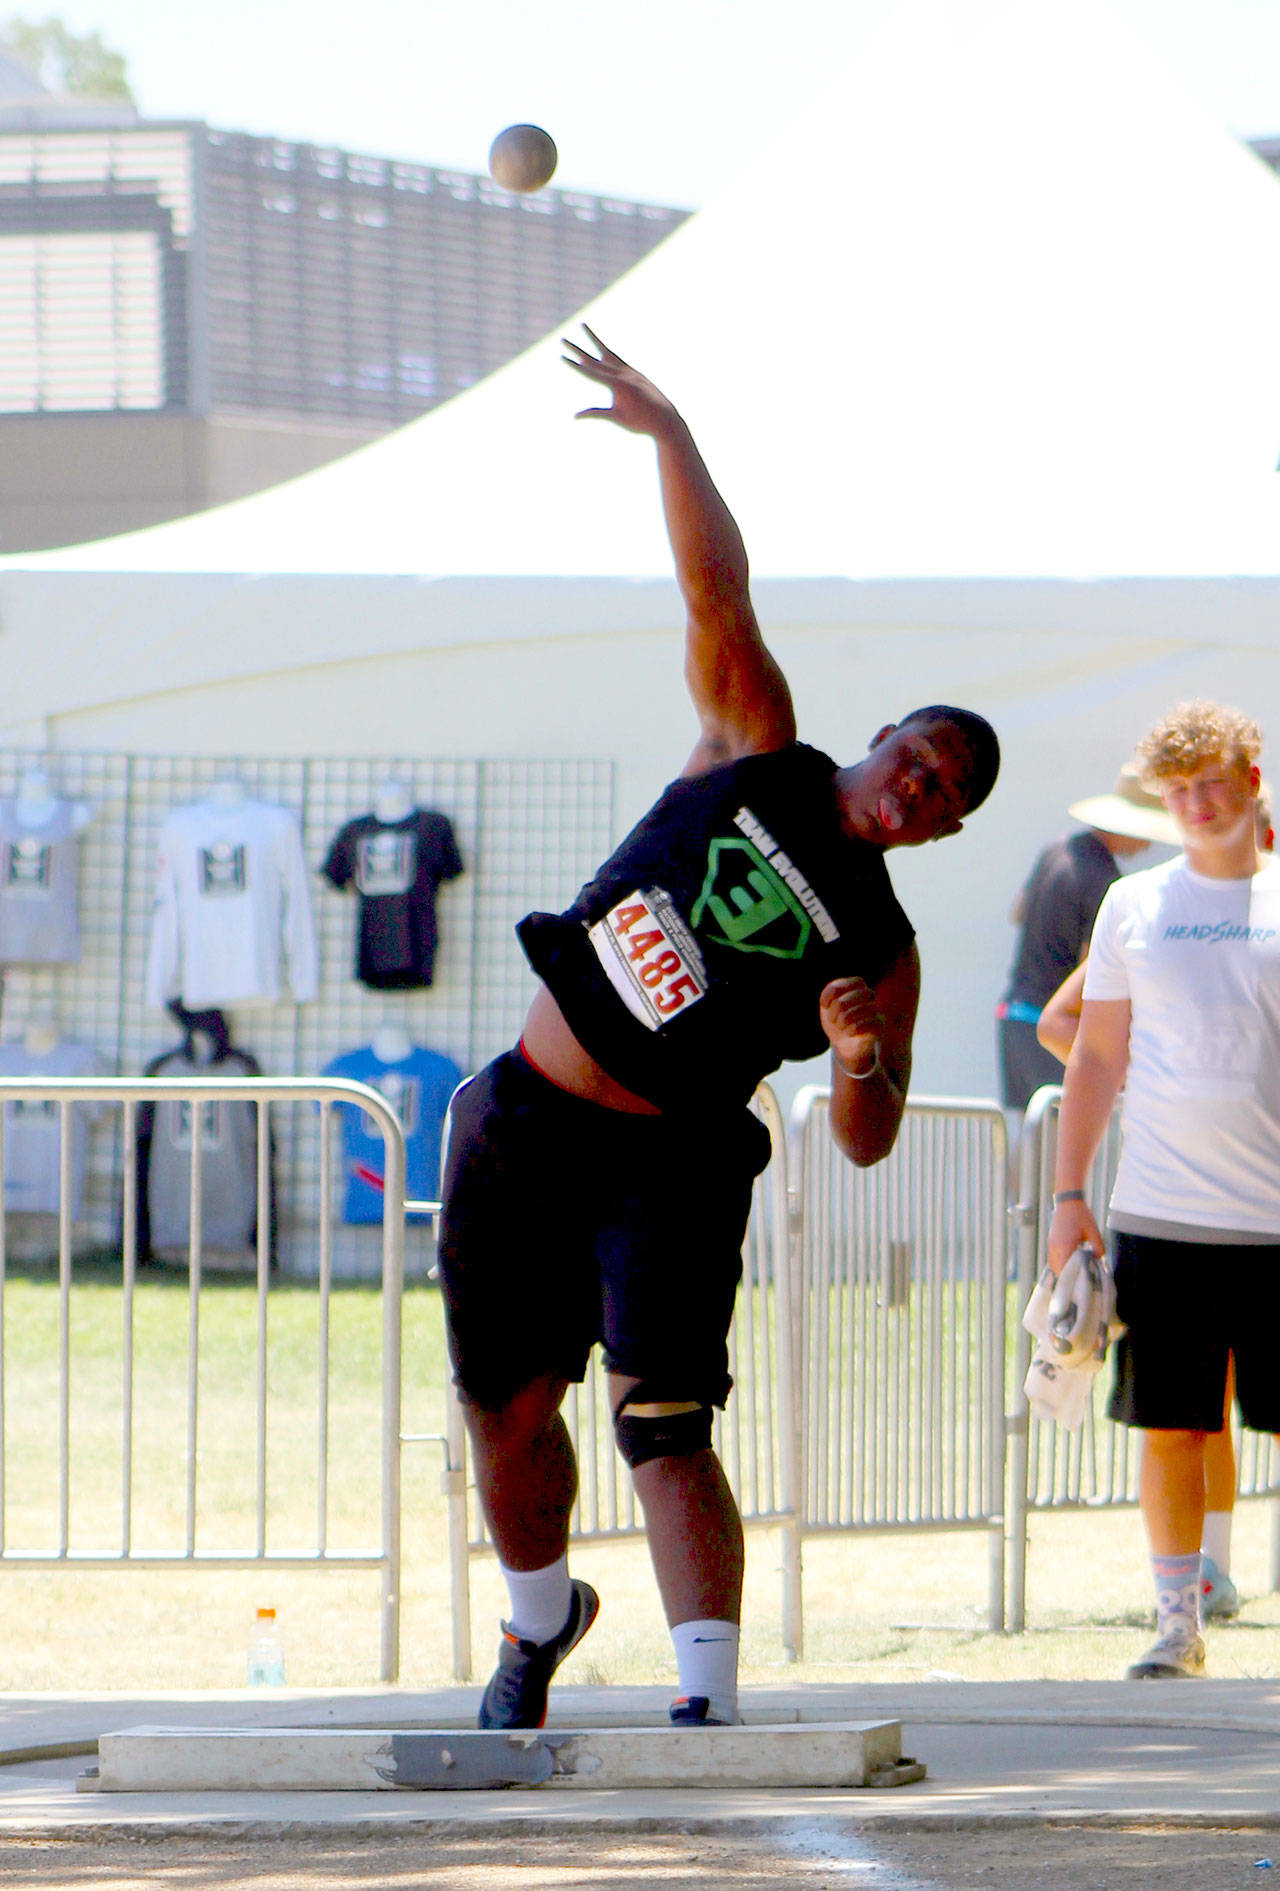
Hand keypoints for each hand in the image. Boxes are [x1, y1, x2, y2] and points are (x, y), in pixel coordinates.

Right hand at [562, 326, 680, 437]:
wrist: (665, 419)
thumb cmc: (640, 422)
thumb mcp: (617, 418)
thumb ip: (596, 413)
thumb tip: (575, 416)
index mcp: (618, 385)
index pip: (591, 373)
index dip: (575, 366)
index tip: (562, 357)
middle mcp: (623, 374)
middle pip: (595, 360)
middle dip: (577, 350)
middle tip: (563, 340)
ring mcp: (629, 371)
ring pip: (607, 352)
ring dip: (593, 339)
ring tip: (583, 326)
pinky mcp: (634, 372)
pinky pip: (617, 359)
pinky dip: (607, 353)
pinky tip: (600, 348)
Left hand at [820, 976, 882, 1078]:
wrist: (845, 1045)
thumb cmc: (836, 1022)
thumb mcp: (827, 1006)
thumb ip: (829, 993)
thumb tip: (839, 998)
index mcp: (858, 988)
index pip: (853, 981)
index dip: (835, 991)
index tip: (825, 1005)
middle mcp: (870, 997)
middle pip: (851, 996)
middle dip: (836, 1009)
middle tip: (832, 1019)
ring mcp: (876, 1011)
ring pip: (858, 1010)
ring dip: (842, 1021)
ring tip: (840, 1027)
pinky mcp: (877, 1027)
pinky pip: (863, 1025)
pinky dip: (851, 1030)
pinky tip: (849, 1033)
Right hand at [1046, 1197, 1104, 1275]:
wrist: (1068, 1202)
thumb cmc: (1082, 1216)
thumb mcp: (1094, 1232)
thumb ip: (1098, 1248)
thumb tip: (1098, 1260)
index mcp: (1066, 1246)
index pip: (1065, 1269)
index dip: (1072, 1278)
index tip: (1081, 1283)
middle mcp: (1056, 1247)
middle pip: (1057, 1270)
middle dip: (1067, 1277)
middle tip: (1078, 1281)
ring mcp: (1052, 1244)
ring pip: (1053, 1265)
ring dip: (1061, 1271)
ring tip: (1074, 1275)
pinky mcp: (1051, 1242)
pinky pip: (1052, 1258)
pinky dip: (1058, 1264)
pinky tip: (1068, 1265)